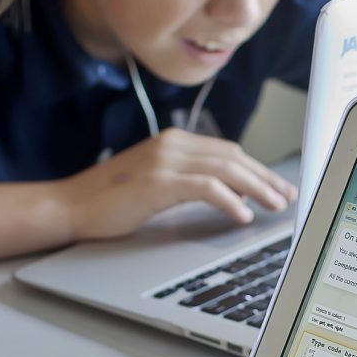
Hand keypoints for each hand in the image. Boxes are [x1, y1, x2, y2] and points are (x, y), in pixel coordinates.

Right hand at [55, 129, 296, 241]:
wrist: (69, 206)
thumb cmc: (110, 201)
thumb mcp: (156, 184)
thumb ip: (189, 181)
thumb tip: (230, 194)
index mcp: (173, 141)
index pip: (228, 152)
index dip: (258, 169)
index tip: (278, 186)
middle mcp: (172, 144)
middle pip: (233, 158)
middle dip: (265, 178)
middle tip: (287, 196)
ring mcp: (165, 160)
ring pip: (227, 170)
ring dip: (256, 189)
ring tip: (274, 206)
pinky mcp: (158, 182)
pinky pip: (207, 188)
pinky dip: (230, 201)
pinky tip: (242, 215)